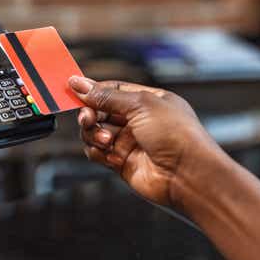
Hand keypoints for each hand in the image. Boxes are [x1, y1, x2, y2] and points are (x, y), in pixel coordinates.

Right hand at [70, 76, 226, 211]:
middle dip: (90, 114)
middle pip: (100, 111)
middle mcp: (138, 120)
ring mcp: (130, 142)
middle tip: (88, 119)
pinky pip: (97, 152)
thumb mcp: (140, 105)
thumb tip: (79, 84)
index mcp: (148, 101)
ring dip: (94, 134)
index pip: (112, 90)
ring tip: (107, 141)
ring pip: (95, 133)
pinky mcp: (122, 162)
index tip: (73, 91)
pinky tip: (108, 153)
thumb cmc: (176, 135)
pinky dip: (97, 151)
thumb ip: (106, 96)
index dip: (92, 91)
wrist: (187, 174)